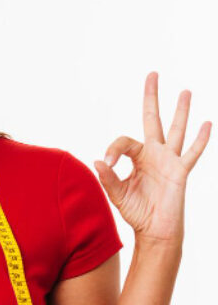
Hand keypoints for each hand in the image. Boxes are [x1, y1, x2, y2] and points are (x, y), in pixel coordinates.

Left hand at [93, 72, 211, 246]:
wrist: (155, 230)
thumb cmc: (137, 212)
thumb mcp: (118, 195)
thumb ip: (109, 179)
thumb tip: (99, 160)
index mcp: (136, 158)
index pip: (124, 142)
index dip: (114, 149)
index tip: (108, 164)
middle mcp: (153, 154)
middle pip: (152, 119)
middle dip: (151, 97)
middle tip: (152, 74)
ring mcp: (169, 161)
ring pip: (176, 130)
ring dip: (180, 111)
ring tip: (185, 91)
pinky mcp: (180, 171)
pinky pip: (192, 153)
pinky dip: (200, 140)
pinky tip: (206, 124)